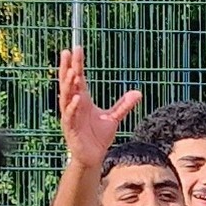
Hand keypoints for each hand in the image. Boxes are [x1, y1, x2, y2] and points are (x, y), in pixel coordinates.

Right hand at [57, 48, 142, 169]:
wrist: (92, 157)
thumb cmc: (98, 137)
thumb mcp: (112, 118)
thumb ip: (123, 105)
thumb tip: (138, 93)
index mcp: (82, 101)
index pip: (78, 78)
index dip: (77, 64)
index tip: (76, 48)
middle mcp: (74, 106)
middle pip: (68, 83)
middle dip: (67, 68)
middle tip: (68, 52)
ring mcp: (70, 116)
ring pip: (66, 97)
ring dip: (68, 85)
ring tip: (72, 72)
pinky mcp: (70, 129)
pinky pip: (70, 116)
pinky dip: (73, 107)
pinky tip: (77, 98)